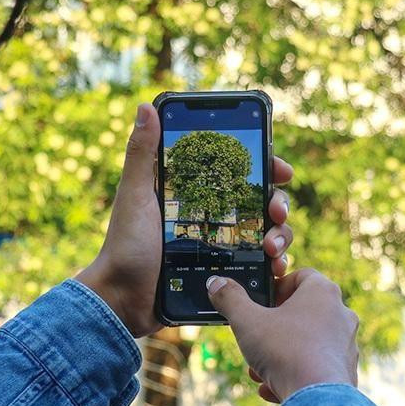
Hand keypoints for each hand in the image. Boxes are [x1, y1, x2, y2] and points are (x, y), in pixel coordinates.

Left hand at [76, 102, 296, 336]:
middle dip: (279, 204)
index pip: (239, 173)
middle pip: (262, 202)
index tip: (280, 169)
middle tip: (276, 211)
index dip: (266, 168)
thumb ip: (141, 154)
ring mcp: (222, 247)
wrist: (122, 299)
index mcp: (196, 193)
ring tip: (273, 248)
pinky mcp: (226, 275)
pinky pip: (260, 267)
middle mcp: (214, 217)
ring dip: (282, 236)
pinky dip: (274, 265)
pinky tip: (275, 268)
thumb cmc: (124, 245)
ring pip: (268, 234)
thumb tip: (145, 106)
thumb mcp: (135, 195)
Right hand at [206, 268, 358, 402]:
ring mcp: (346, 344)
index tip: (261, 304)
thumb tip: (217, 284)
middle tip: (256, 339)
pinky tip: (273, 388)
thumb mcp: (247, 321)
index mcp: (322, 292)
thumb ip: (230, 298)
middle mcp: (341, 314)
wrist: (316, 400)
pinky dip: (294, 374)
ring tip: (259, 369)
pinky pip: (315, 367)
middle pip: (301, 313)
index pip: (301, 276)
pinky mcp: (346, 371)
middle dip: (273, 328)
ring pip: (307, 343)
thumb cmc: (286, 352)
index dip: (278, 288)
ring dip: (280, 354)